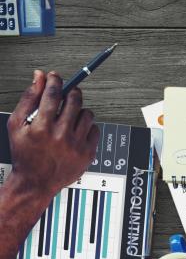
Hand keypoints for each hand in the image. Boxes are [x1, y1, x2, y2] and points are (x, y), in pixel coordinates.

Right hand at [5, 71, 97, 201]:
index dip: (55, 81)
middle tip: (67, 92)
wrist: (36, 182)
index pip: (53, 94)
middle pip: (74, 100)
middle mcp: (61, 136)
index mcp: (42, 128)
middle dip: (71, 91)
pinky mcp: (88, 153)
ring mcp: (77, 145)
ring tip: (69, 115)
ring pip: (87, 114)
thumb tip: (38, 78)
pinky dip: (87, 126)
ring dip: (79, 109)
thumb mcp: (16, 125)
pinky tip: (75, 130)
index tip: (55, 77)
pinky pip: (95, 129)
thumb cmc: (25, 153)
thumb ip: (28, 99)